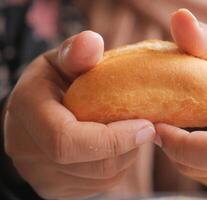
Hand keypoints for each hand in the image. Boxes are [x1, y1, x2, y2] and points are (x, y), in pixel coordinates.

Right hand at [4, 31, 155, 199]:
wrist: (36, 115)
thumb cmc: (54, 82)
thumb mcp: (61, 61)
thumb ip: (76, 54)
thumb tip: (92, 41)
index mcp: (27, 112)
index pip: (67, 140)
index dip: (113, 138)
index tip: (147, 126)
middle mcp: (28, 151)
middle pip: (92, 163)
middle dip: (127, 146)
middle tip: (145, 126)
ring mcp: (42, 176)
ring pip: (101, 178)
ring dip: (126, 155)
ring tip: (129, 132)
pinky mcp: (58, 189)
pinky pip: (100, 185)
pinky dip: (117, 165)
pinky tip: (117, 146)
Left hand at [155, 9, 206, 195]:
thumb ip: (203, 40)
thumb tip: (179, 18)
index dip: (184, 144)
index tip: (158, 126)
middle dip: (177, 149)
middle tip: (164, 125)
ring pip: (206, 177)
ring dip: (185, 156)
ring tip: (184, 130)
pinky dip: (197, 165)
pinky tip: (198, 142)